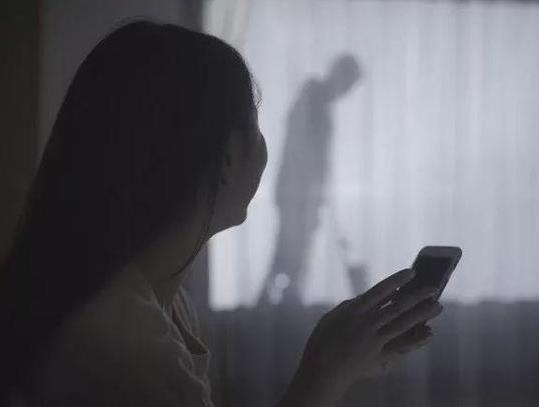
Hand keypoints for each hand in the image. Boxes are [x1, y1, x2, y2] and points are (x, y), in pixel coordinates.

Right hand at [295, 268, 442, 394]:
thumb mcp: (332, 316)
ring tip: (437, 306)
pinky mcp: (380, 356)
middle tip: (434, 288)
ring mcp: (375, 340)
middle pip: (397, 306)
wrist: (322, 370)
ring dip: (422, 314)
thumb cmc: (323, 340)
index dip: (397, 281)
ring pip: (403, 324)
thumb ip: (350, 305)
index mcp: (355, 310)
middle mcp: (367, 323)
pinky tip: (429, 333)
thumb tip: (368, 296)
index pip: (380, 290)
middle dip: (417, 296)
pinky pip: (402, 346)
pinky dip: (416, 340)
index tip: (411, 272)